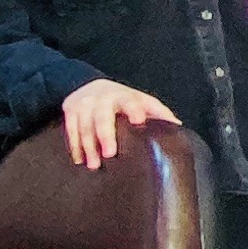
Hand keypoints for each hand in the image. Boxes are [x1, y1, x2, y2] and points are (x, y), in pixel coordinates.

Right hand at [59, 78, 178, 168]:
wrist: (87, 84)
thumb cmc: (120, 98)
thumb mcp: (139, 100)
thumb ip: (157, 112)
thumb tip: (177, 126)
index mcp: (123, 96)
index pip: (130, 102)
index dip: (135, 110)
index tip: (139, 121)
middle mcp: (102, 99)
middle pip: (103, 117)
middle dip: (106, 135)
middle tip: (110, 154)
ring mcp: (85, 105)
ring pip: (85, 126)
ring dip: (89, 147)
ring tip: (94, 164)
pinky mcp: (70, 111)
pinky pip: (71, 130)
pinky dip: (75, 146)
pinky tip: (80, 159)